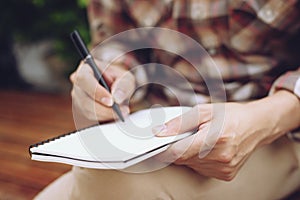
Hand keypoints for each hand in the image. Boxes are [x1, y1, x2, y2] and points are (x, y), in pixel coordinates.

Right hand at [70, 59, 134, 121]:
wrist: (116, 86)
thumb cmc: (119, 79)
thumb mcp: (126, 78)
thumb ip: (123, 85)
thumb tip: (117, 97)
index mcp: (86, 68)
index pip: (84, 79)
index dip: (96, 91)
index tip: (111, 101)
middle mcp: (78, 83)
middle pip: (85, 99)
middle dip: (105, 108)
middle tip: (123, 111)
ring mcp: (77, 97)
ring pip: (88, 110)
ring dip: (107, 114)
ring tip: (123, 113)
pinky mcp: (81, 108)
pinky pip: (91, 116)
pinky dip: (105, 117)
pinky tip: (116, 115)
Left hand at [153, 91, 299, 180]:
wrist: (257, 125)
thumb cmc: (230, 115)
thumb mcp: (204, 111)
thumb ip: (179, 123)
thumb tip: (159, 132)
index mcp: (215, 138)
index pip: (178, 152)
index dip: (164, 150)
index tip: (154, 146)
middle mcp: (221, 157)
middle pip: (183, 159)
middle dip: (178, 148)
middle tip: (186, 135)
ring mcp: (224, 168)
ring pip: (191, 165)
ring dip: (189, 154)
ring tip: (201, 140)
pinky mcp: (226, 175)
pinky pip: (202, 169)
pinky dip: (199, 160)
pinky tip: (208, 149)